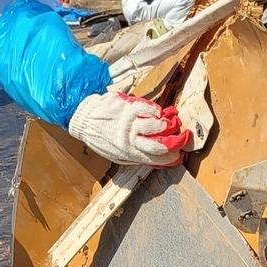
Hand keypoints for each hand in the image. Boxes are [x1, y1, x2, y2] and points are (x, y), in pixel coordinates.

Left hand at [68, 91, 189, 166]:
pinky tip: (157, 112)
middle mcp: (131, 139)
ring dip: (167, 124)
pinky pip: (149, 109)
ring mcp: (130, 123)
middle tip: (182, 136)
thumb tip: (158, 158)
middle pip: (160, 144)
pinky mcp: (128, 107)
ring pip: (157, 126)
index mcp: (129, 153)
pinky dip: (156, 111)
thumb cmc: (102, 139)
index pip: (157, 159)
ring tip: (169, 123)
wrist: (84, 120)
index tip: (179, 153)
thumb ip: (137, 155)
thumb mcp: (117, 154)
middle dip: (175, 141)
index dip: (172, 157)